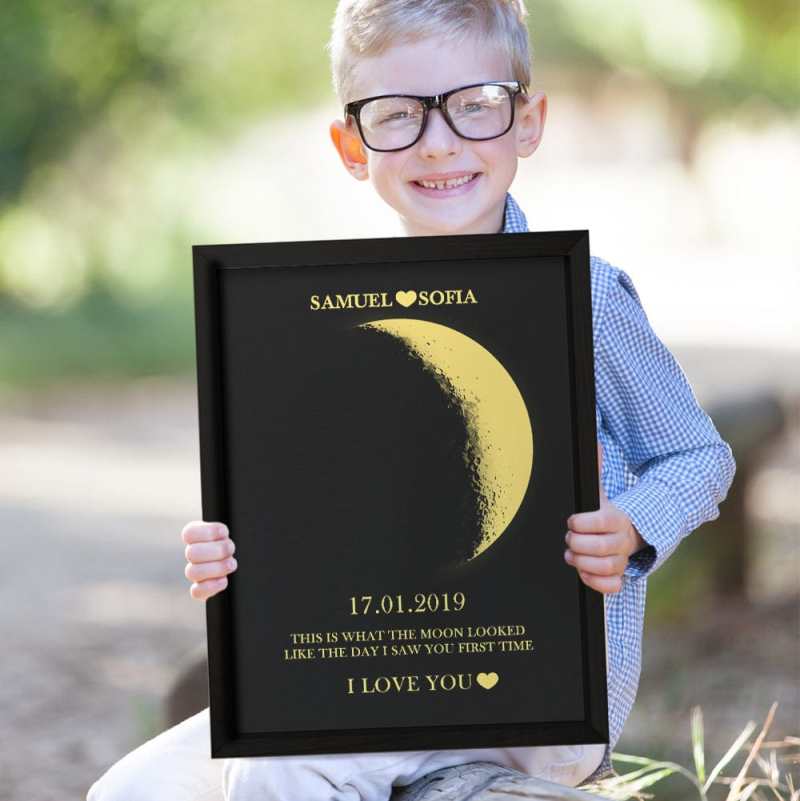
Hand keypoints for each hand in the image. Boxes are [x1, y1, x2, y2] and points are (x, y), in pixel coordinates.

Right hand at [182, 520, 237, 599]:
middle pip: (191, 553)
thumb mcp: (228, 531)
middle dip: (217, 551)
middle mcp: (192, 554)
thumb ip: (221, 530)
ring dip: (216, 568)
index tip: (224, 533)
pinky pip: (196, 592)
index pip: (188, 534)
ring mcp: (194, 572)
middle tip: (230, 549)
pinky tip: (224, 581)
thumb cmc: (232, 543)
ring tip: (231, 564)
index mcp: (195, 536)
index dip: (208, 533)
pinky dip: (211, 586)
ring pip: (192, 572)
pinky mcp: (200, 589)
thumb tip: (223, 533)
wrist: (237, 562)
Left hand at [564, 442, 646, 593]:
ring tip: (572, 554)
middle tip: (569, 538)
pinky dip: (595, 582)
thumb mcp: (599, 491)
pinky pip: (611, 587)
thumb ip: (596, 470)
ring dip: (582, 562)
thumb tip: (594, 443)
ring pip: (606, 568)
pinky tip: (584, 571)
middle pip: (602, 548)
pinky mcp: (617, 577)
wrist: (626, 532)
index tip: (572, 521)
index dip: (582, 523)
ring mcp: (621, 560)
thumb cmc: (604, 512)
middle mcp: (622, 541)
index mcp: (617, 518)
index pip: (602, 522)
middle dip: (578, 543)